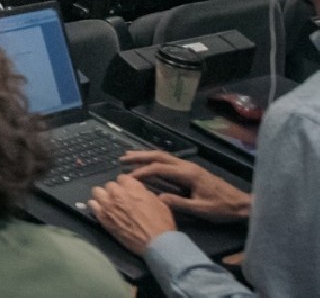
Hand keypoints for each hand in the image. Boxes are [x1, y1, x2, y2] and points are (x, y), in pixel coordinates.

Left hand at [87, 173, 177, 254]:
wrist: (156, 242)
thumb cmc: (161, 223)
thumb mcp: (159, 203)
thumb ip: (145, 193)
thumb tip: (139, 192)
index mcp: (132, 187)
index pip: (122, 178)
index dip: (126, 185)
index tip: (129, 191)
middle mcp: (117, 192)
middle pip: (109, 185)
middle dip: (115, 191)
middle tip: (120, 200)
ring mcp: (107, 204)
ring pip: (97, 191)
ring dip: (103, 196)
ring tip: (109, 204)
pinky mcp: (102, 217)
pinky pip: (92, 205)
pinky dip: (95, 206)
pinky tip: (101, 211)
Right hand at [118, 150, 251, 221]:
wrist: (243, 205)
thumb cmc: (222, 208)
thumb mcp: (201, 209)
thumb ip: (179, 204)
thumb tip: (157, 198)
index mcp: (188, 174)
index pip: (160, 168)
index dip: (143, 171)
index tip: (129, 176)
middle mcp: (188, 166)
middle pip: (160, 156)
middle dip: (140, 157)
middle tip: (122, 158)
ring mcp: (190, 167)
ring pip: (164, 156)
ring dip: (146, 155)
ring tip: (130, 156)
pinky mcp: (192, 171)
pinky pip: (169, 160)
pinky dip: (156, 159)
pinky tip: (149, 162)